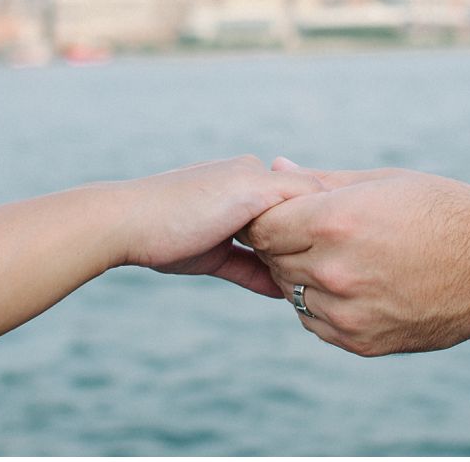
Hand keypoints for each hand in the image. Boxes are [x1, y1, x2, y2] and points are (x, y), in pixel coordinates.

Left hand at [112, 155, 324, 296]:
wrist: (123, 227)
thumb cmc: (186, 204)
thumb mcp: (250, 190)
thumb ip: (294, 190)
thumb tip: (333, 200)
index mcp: (251, 173)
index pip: (302, 193)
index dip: (323, 215)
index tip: (346, 239)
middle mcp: (239, 195)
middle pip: (286, 223)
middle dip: (305, 243)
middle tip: (331, 269)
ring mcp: (223, 226)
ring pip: (267, 249)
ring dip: (285, 264)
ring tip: (311, 285)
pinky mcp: (208, 254)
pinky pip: (244, 269)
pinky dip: (264, 281)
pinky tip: (284, 296)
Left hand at [242, 158, 469, 354]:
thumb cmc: (446, 212)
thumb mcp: (383, 182)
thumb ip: (322, 180)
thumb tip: (277, 166)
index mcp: (336, 222)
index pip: (261, 226)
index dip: (269, 216)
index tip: (287, 210)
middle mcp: (335, 270)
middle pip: (271, 259)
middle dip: (283, 243)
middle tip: (314, 230)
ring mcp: (347, 312)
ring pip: (290, 292)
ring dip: (302, 273)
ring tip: (342, 255)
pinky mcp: (361, 342)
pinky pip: (315, 321)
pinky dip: (322, 303)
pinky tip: (355, 283)